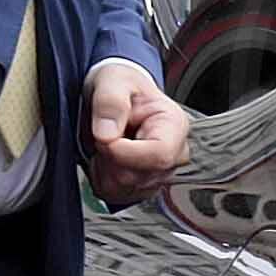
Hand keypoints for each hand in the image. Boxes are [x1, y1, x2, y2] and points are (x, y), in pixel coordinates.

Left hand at [81, 60, 188, 205]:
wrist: (115, 93)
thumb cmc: (121, 85)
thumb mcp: (113, 80)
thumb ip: (110, 103)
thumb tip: (107, 134)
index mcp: (174, 125)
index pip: (159, 155)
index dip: (125, 152)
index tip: (104, 139)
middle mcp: (174, 153)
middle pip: (140, 176)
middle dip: (110, 158)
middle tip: (103, 133)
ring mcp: (159, 172)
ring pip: (125, 188)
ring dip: (104, 168)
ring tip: (106, 142)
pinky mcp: (142, 185)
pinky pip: (115, 194)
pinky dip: (101, 178)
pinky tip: (105, 157)